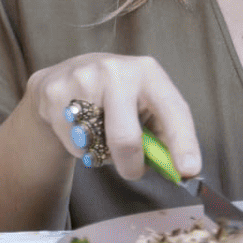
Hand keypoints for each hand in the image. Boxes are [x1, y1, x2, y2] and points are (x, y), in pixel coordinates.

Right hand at [23, 52, 199, 182]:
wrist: (64, 76)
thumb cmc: (117, 97)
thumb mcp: (144, 104)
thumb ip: (162, 134)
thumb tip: (179, 170)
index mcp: (147, 72)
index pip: (171, 109)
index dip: (183, 142)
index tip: (188, 170)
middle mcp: (114, 70)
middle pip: (125, 137)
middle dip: (131, 166)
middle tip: (132, 171)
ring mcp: (81, 78)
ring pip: (96, 144)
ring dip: (102, 153)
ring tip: (100, 133)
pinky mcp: (54, 92)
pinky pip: (73, 143)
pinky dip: (80, 147)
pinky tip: (79, 127)